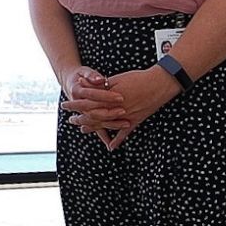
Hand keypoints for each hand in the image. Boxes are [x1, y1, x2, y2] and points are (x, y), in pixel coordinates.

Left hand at [65, 65, 180, 149]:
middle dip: (80, 118)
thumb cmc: (138, 78)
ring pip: (106, 125)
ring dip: (94, 128)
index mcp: (109, 98)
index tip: (65, 105)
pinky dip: (117, 140)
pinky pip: (125, 133)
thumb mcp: (117, 79)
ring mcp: (126, 117)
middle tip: (70, 120)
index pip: (87, 103)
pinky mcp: (136, 120)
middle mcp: (116, 110)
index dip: (75, 105)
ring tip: (83, 129)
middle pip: (94, 116)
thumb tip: (85, 84)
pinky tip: (110, 146)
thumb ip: (101, 85)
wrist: (160, 83)